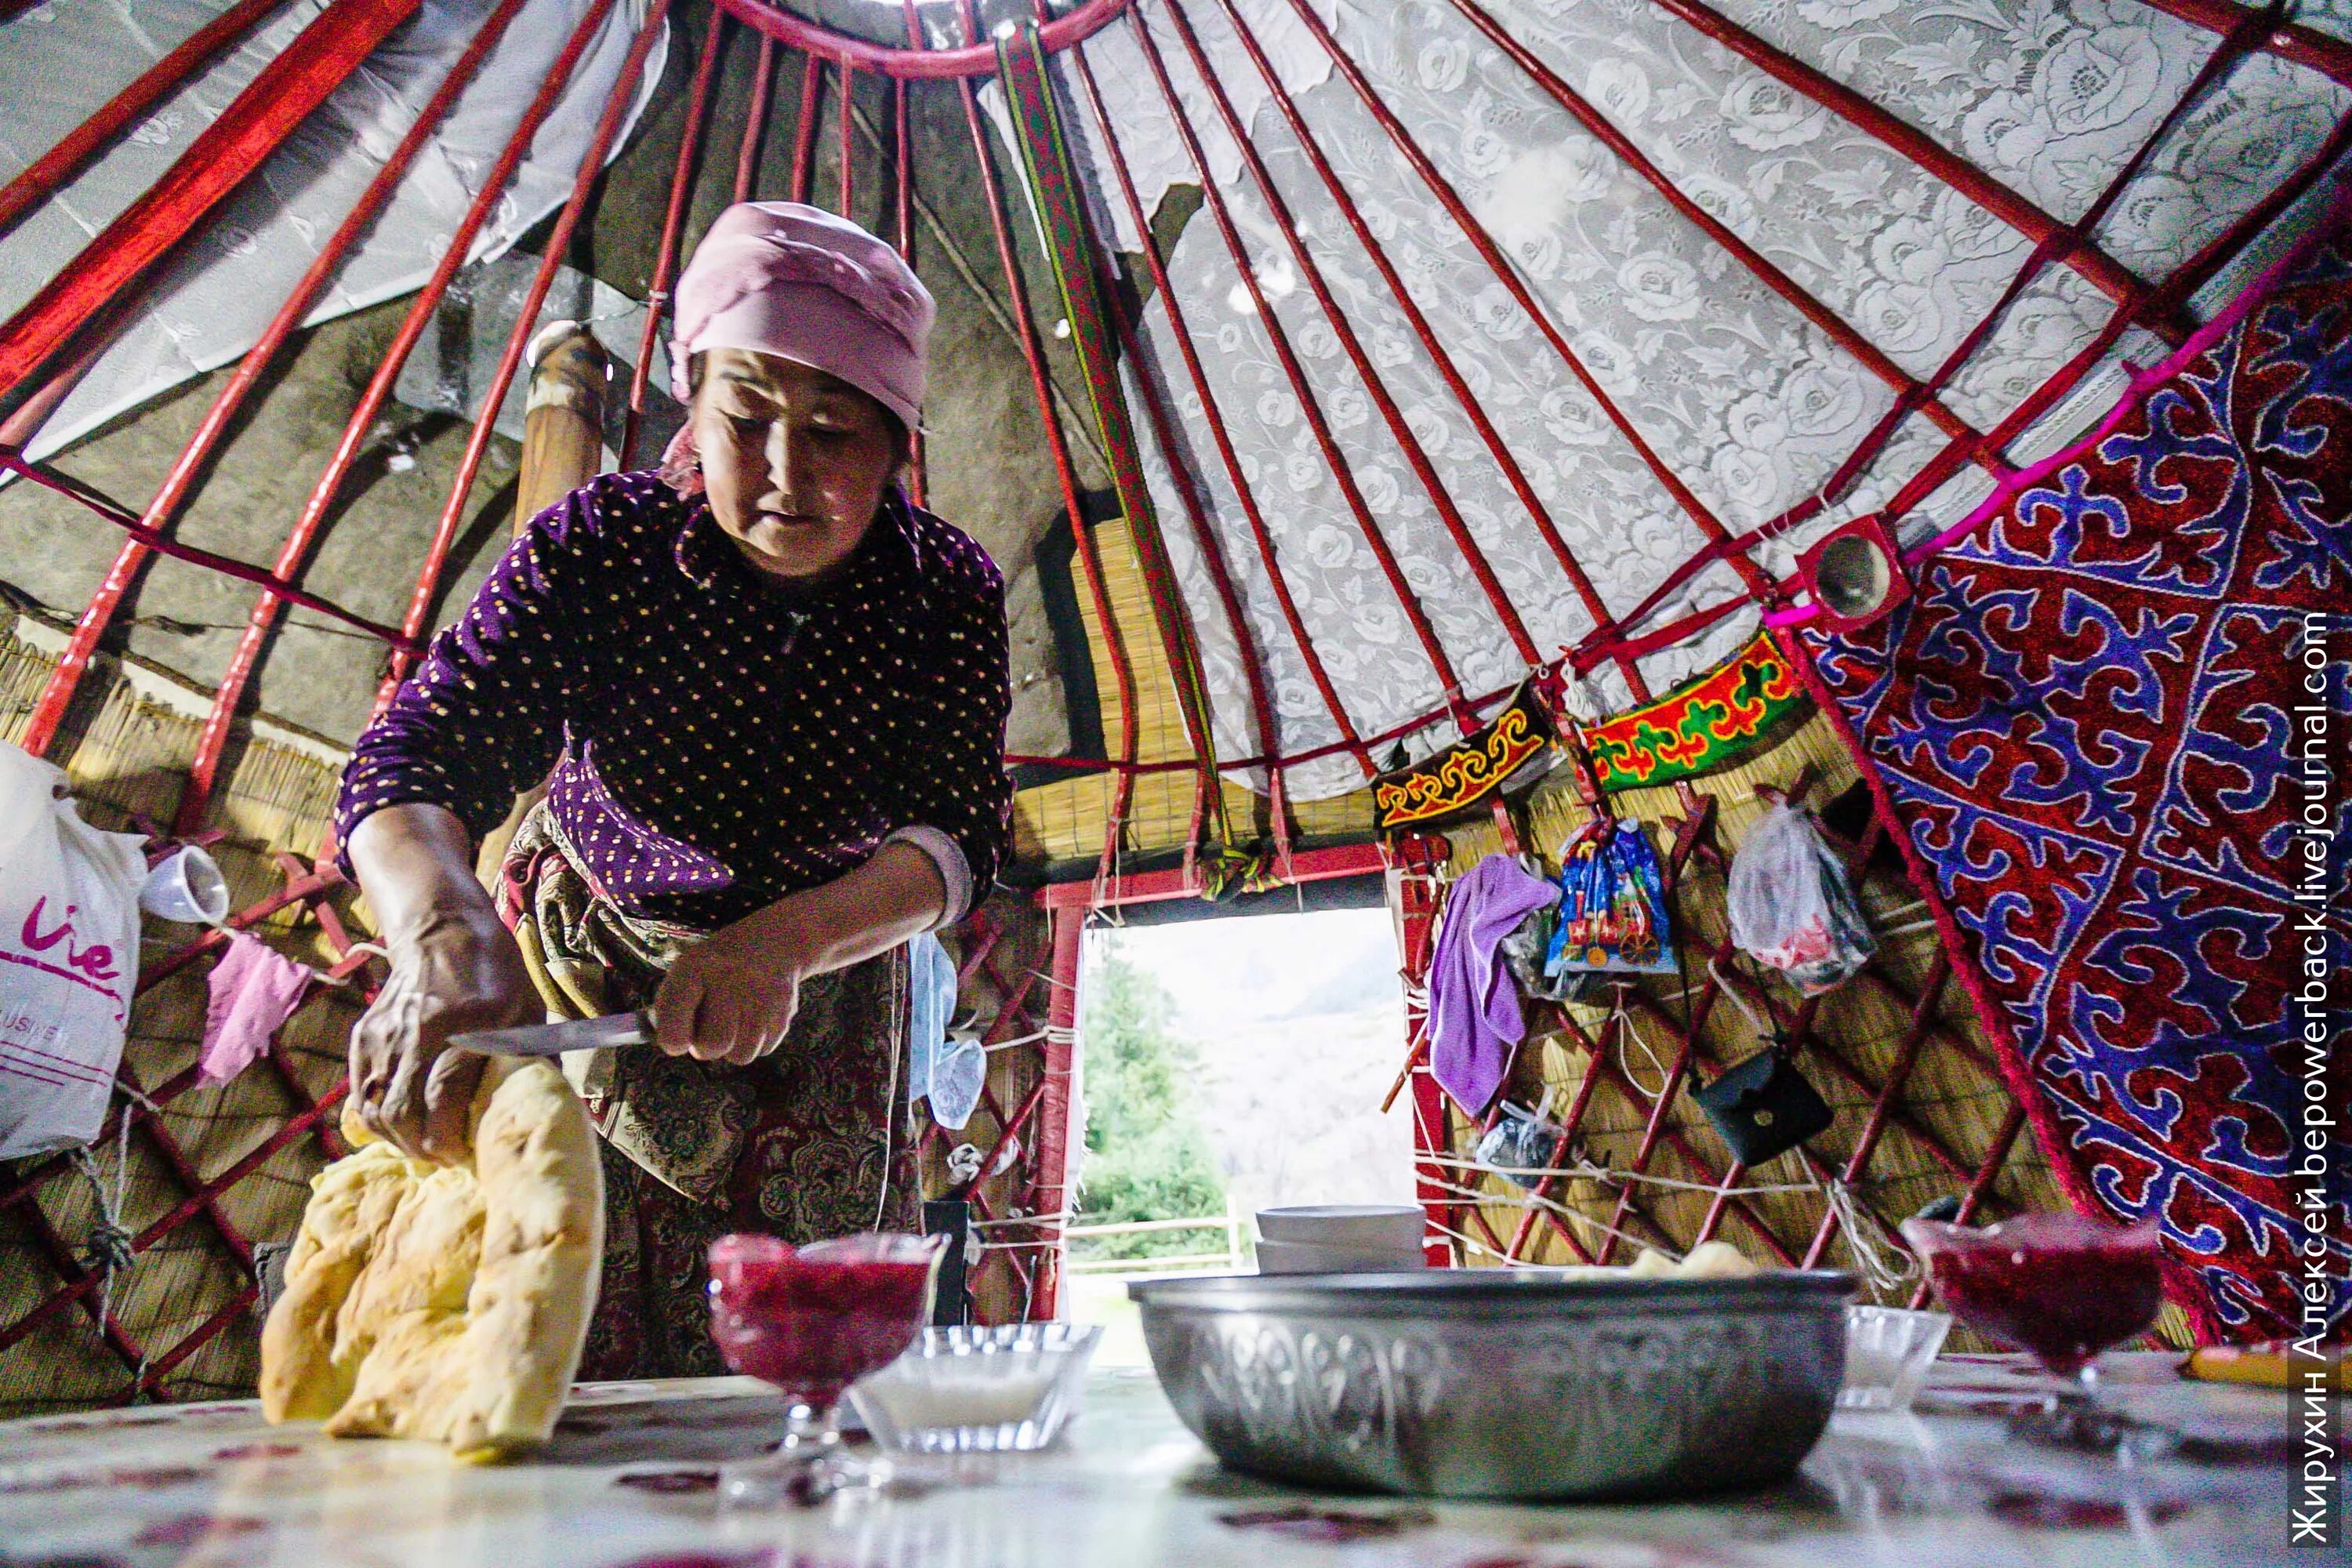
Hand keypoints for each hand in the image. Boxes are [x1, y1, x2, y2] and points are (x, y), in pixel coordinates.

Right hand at [348, 912, 539, 1162]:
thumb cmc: (496, 978)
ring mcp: (385, 1035)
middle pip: (401, 1112)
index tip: (462, 1156)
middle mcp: (417, 1034)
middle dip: (421, 1148)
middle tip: (443, 1158)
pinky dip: (377, 1117)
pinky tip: (401, 1126)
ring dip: (397, 1138)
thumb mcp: (526, 1015)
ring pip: (375, 1108)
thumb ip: (528, 1064)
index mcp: (464, 1028)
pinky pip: (361, 1092)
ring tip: (422, 1146)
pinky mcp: (364, 1036)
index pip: (441, 1100)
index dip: (447, 1140)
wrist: (445, 933)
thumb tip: (535, 1115)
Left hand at [652, 901, 817, 1064]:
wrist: (773, 944)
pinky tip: (753, 1019)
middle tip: (707, 1031)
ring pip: (741, 1055)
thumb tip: (677, 1047)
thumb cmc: (716, 968)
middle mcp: (730, 980)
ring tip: (733, 1024)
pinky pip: (764, 1050)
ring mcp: (762, 997)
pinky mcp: (786, 1012)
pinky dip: (755, 1042)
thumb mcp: (687, 972)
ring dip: (732, 1048)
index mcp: (695, 969)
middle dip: (706, 1047)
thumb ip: (672, 1009)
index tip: (676, 1041)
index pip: (675, 1027)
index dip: (673, 1042)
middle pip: (713, 1045)